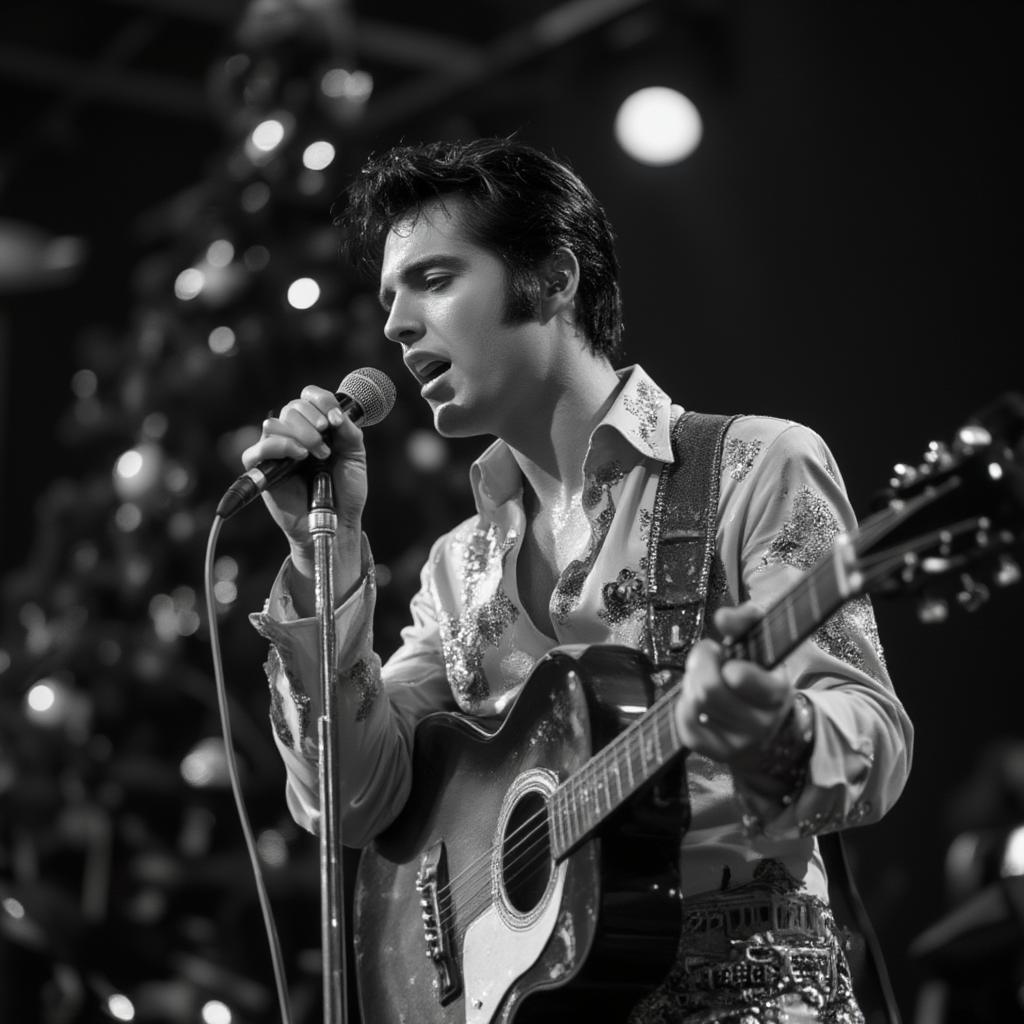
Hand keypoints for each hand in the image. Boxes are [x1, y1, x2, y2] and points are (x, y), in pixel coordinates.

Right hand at [241, 385, 367, 573]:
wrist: (340, 520)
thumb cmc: (346, 489)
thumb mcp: (355, 454)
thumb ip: (347, 429)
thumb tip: (334, 413)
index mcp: (315, 426)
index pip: (308, 396)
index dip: (320, 400)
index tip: (335, 419)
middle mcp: (294, 434)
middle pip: (292, 407)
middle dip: (313, 421)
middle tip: (327, 445)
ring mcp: (277, 451)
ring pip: (275, 422)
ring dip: (301, 433)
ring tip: (318, 455)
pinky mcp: (262, 471)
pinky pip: (258, 449)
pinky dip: (281, 445)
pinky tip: (300, 456)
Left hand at [674, 603, 795, 768]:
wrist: (774, 728)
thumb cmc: (761, 679)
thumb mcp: (762, 645)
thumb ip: (746, 621)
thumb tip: (723, 617)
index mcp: (776, 691)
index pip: (739, 677)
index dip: (720, 661)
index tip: (721, 653)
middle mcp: (761, 720)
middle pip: (709, 689)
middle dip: (699, 666)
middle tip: (705, 658)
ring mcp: (741, 741)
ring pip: (696, 706)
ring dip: (691, 685)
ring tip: (703, 679)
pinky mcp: (720, 753)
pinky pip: (688, 731)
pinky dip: (684, 710)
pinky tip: (693, 701)